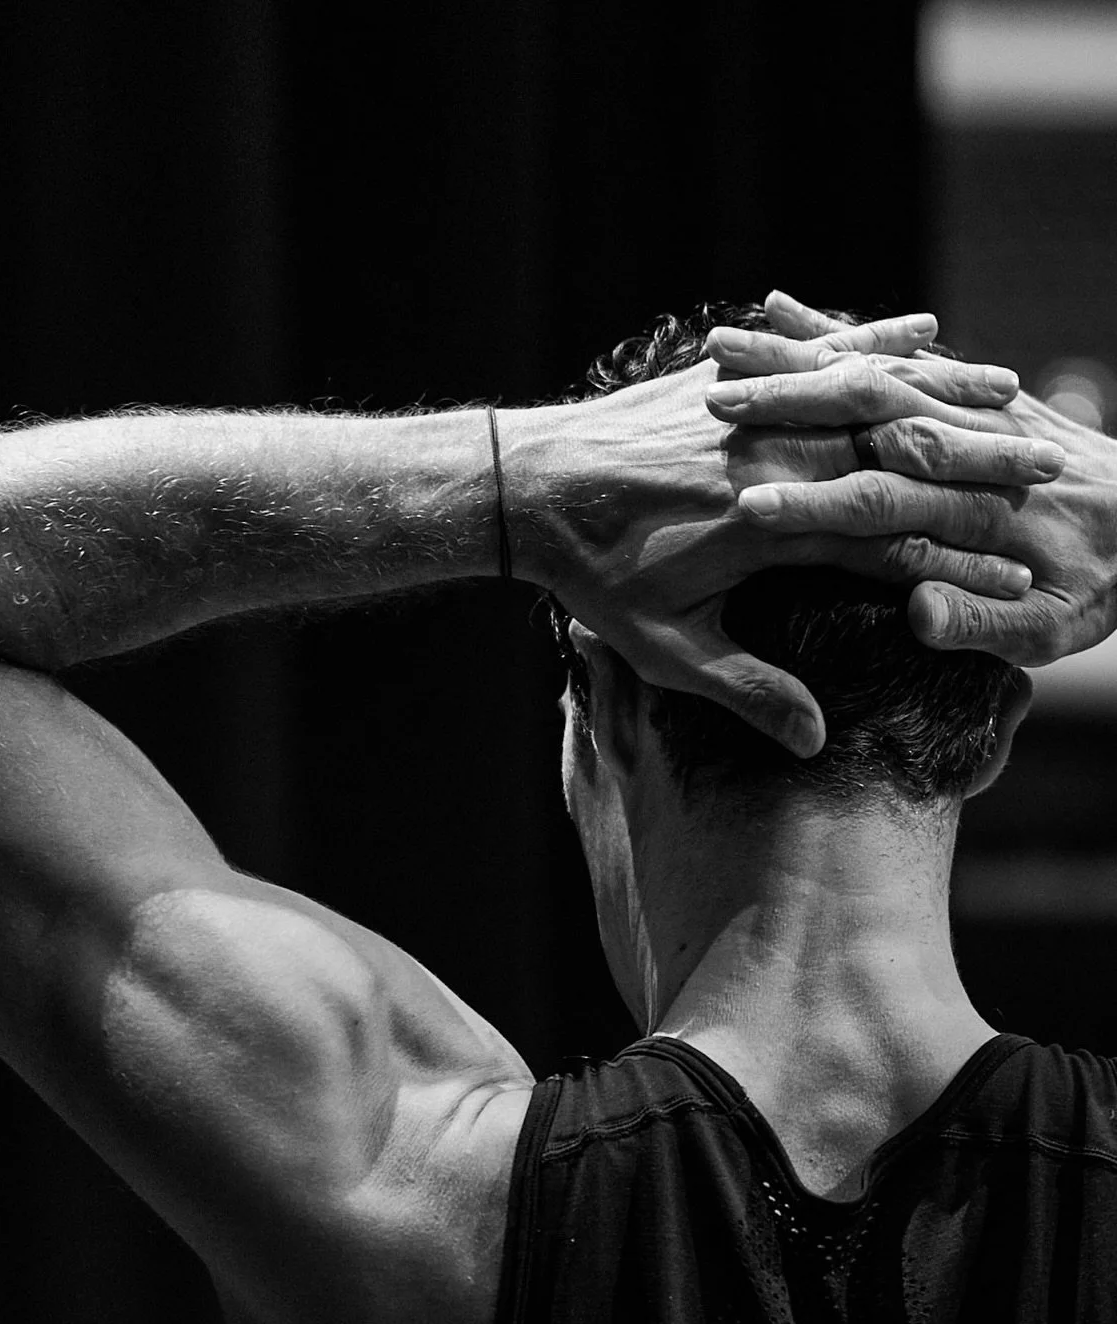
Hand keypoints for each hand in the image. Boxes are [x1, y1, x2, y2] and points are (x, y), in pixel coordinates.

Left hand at [509, 310, 1063, 754]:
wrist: (525, 485)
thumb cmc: (594, 577)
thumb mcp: (664, 649)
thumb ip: (747, 687)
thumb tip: (813, 739)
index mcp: (767, 529)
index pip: (885, 547)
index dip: (955, 566)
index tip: (1024, 581)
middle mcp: (770, 459)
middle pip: (897, 460)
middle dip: (981, 466)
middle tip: (1054, 472)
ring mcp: (750, 411)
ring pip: (868, 394)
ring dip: (946, 393)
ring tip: (1017, 395)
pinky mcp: (731, 377)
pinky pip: (814, 353)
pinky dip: (870, 340)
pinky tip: (923, 328)